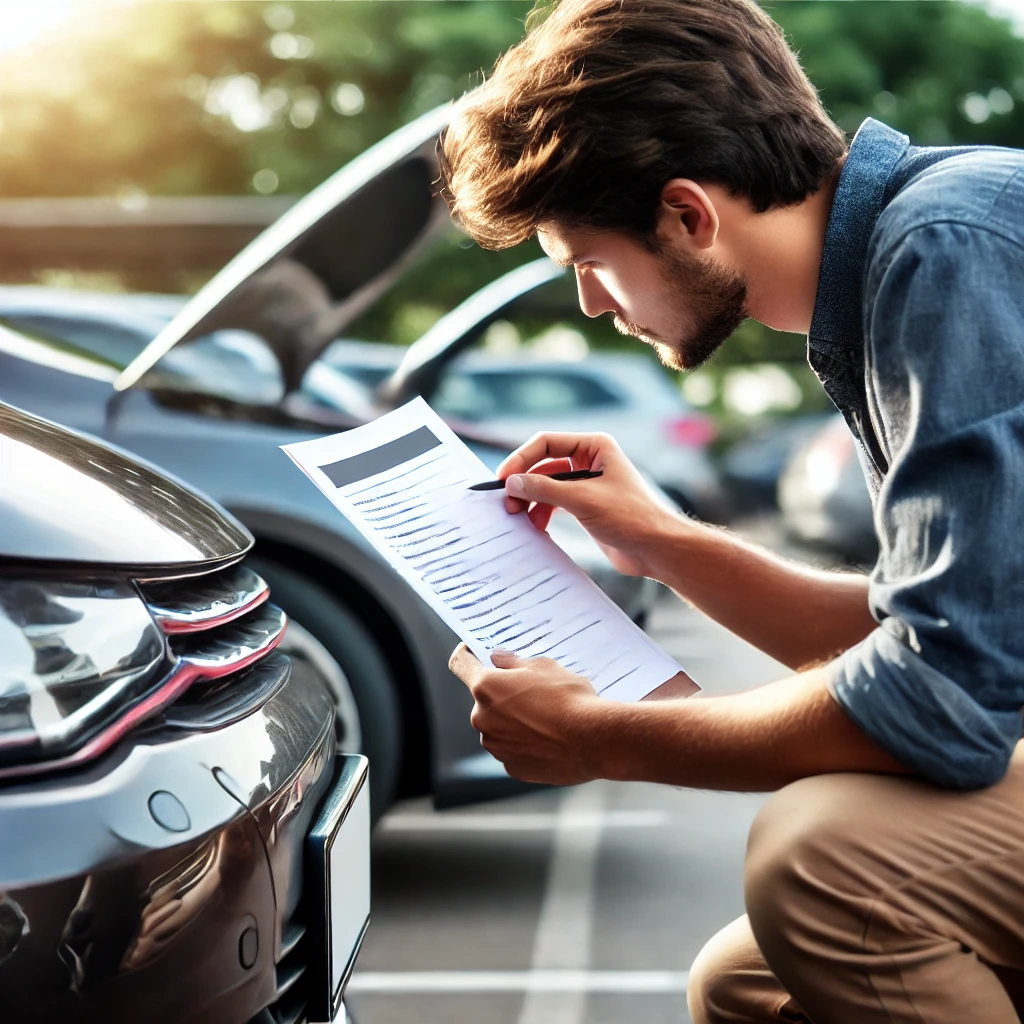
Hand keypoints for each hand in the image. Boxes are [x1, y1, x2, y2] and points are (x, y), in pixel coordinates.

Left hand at [449, 644, 606, 784]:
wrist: (594, 740)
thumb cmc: (569, 698)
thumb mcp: (544, 666)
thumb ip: (514, 663)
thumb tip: (498, 660)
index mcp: (486, 687)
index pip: (460, 664)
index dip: (466, 655)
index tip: (473, 654)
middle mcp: (482, 718)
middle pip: (485, 700)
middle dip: (503, 695)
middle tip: (533, 691)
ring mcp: (496, 746)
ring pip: (499, 727)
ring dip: (514, 722)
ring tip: (548, 718)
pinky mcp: (512, 768)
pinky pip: (513, 750)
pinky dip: (526, 744)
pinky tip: (550, 738)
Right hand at [496, 431, 685, 576]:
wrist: (656, 549)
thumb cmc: (630, 517)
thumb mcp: (582, 499)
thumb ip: (545, 489)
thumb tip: (512, 483)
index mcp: (594, 446)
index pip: (546, 443)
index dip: (522, 458)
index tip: (504, 479)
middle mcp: (590, 460)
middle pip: (543, 465)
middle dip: (524, 483)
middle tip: (507, 503)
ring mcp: (587, 484)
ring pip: (546, 486)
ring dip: (531, 500)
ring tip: (520, 518)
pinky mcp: (585, 506)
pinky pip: (554, 503)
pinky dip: (542, 512)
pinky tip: (536, 526)